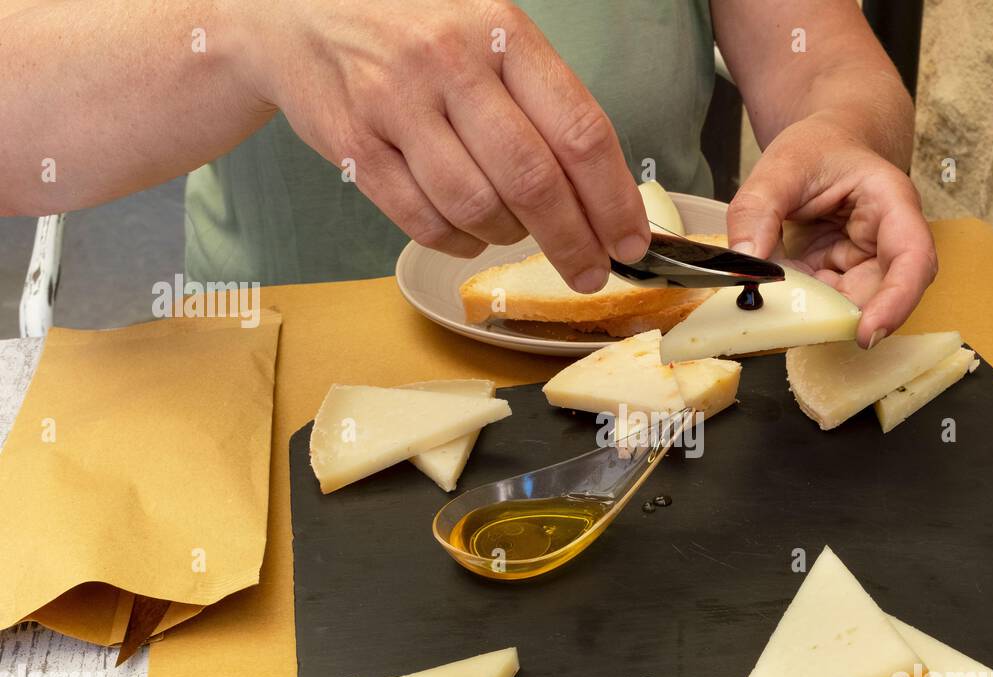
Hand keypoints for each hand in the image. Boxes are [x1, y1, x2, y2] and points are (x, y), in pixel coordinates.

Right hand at [244, 0, 648, 291]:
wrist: (300, 14)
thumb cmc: (415, 36)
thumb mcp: (487, 38)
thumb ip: (543, 105)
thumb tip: (603, 197)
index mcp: (500, 31)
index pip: (579, 130)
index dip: (613, 200)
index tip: (631, 243)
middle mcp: (449, 62)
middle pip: (533, 180)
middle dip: (573, 241)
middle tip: (589, 273)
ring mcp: (395, 104)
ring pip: (477, 208)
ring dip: (507, 236)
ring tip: (513, 230)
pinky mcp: (353, 146)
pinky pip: (424, 223)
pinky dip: (458, 241)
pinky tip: (468, 231)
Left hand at [726, 112, 937, 346]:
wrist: (823, 145)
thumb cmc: (818, 147)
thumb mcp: (781, 166)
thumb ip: (758, 209)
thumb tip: (745, 261)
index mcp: (891, 204)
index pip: (913, 259)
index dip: (897, 302)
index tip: (867, 334)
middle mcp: (887, 241)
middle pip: (882, 295)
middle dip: (839, 315)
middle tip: (793, 324)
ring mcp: (865, 263)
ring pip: (848, 305)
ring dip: (813, 311)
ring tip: (776, 301)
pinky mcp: (841, 276)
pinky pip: (823, 301)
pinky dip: (797, 303)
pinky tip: (774, 292)